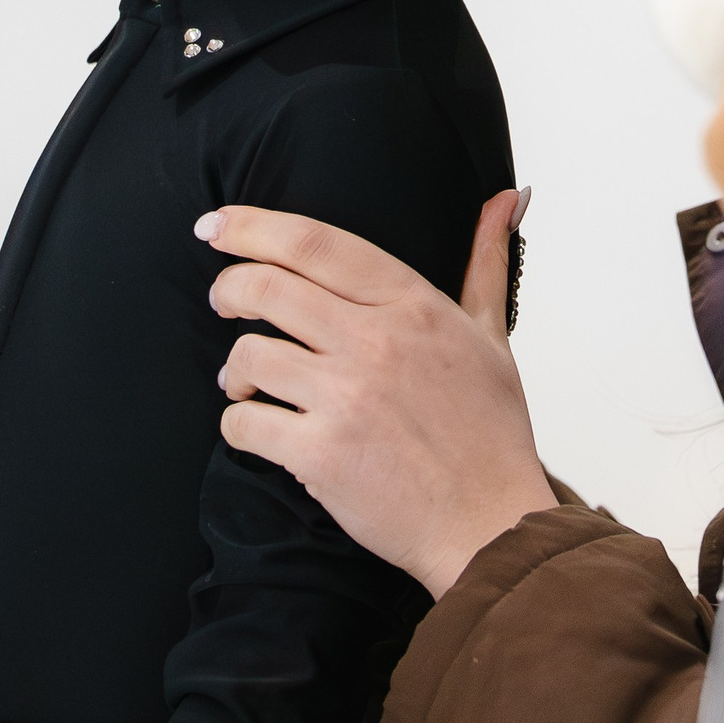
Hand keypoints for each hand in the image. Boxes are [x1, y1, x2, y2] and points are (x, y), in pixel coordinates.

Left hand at [198, 189, 557, 597]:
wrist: (490, 523)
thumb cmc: (490, 432)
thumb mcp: (492, 337)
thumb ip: (486, 263)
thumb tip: (506, 199)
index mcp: (413, 305)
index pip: (316, 243)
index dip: (254, 226)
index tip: (217, 224)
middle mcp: (376, 342)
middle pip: (267, 286)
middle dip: (228, 286)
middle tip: (222, 298)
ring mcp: (345, 399)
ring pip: (250, 354)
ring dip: (236, 366)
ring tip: (247, 380)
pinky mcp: (320, 456)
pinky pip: (244, 422)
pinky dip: (238, 422)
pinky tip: (257, 426)